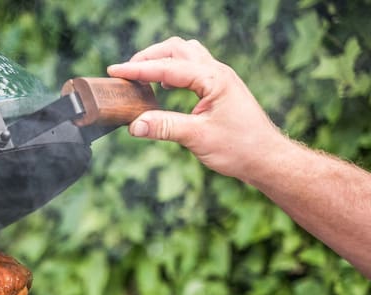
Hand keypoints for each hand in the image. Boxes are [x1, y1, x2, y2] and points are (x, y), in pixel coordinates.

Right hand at [107, 37, 286, 180]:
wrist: (267, 159)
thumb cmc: (240, 148)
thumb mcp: (197, 138)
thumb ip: (164, 127)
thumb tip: (133, 124)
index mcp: (214, 79)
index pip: (168, 67)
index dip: (138, 69)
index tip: (114, 71)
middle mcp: (218, 72)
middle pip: (176, 49)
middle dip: (148, 57)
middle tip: (126, 72)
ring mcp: (220, 78)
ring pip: (186, 54)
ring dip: (162, 59)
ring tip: (142, 76)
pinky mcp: (220, 88)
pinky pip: (193, 67)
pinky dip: (173, 70)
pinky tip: (164, 86)